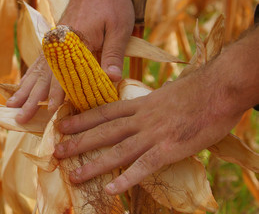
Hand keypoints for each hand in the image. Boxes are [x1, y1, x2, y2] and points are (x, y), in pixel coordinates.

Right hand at [7, 0, 133, 122]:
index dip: (57, 94)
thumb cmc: (111, 2)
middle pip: (43, 77)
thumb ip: (113, 54)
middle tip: (18, 119)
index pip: (63, 74)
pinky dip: (29, 76)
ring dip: (24, 90)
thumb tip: (112, 80)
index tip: (50, 112)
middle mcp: (58, 44)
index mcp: (73, 42)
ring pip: (36, 71)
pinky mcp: (54, 40)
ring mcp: (54, 42)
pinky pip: (39, 62)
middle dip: (31, 100)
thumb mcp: (119, 28)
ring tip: (10, 105)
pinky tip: (23, 86)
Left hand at [53, 57, 249, 194]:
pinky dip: (126, 178)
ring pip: (117, 150)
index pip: (104, 112)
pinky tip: (111, 188)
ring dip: (94, 165)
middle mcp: (141, 119)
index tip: (62, 126)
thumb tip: (137, 112)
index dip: (81, 120)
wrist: (219, 89)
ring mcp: (154, 134)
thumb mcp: (164, 94)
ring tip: (74, 176)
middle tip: (57, 152)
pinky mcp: (169, 148)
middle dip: (78, 142)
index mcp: (140, 104)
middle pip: (103, 131)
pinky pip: (144, 166)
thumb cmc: (196, 92)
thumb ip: (147, 106)